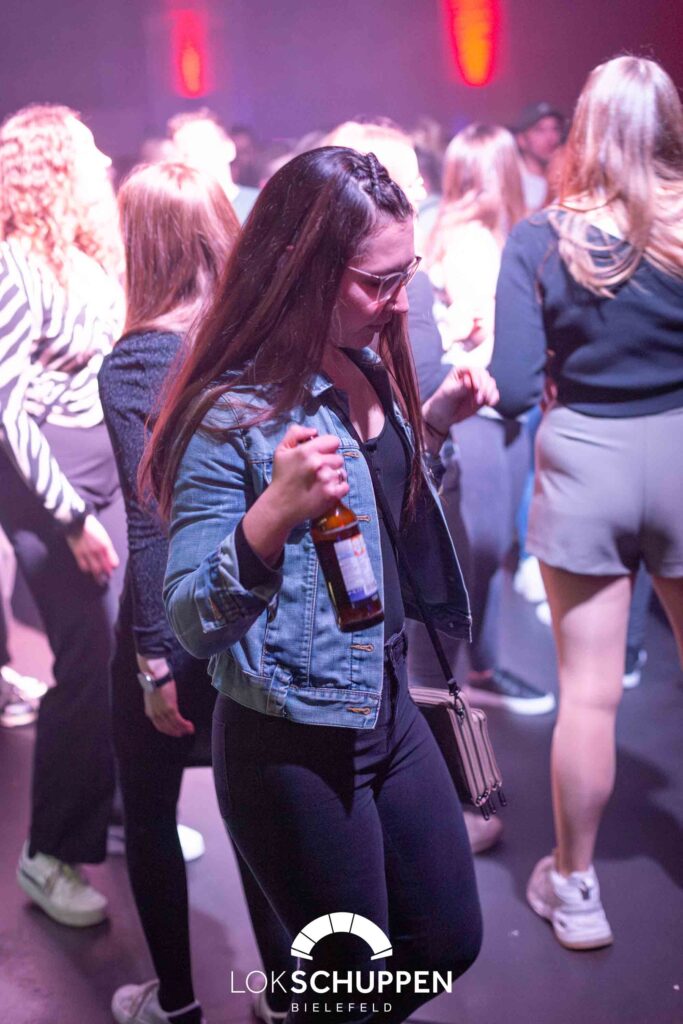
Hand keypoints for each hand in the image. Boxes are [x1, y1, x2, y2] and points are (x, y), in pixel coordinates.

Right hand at [66, 513, 119, 582]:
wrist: (76, 520)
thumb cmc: (91, 526)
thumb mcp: (103, 535)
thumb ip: (107, 546)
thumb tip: (110, 557)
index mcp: (106, 544)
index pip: (113, 561)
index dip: (113, 566)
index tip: (112, 569)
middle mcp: (98, 550)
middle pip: (105, 568)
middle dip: (107, 574)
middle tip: (107, 578)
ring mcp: (88, 553)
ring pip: (95, 569)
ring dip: (97, 575)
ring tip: (98, 579)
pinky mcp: (78, 553)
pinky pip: (83, 566)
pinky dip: (87, 570)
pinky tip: (88, 571)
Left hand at [143, 681, 194, 737]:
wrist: (155, 677)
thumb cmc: (154, 683)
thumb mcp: (153, 696)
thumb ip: (157, 704)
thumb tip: (164, 705)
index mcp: (150, 712)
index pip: (159, 726)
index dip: (168, 730)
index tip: (175, 732)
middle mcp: (156, 715)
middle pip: (167, 728)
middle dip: (176, 732)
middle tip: (183, 733)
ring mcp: (163, 713)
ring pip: (174, 725)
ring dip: (183, 729)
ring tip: (190, 730)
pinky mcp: (170, 708)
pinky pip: (178, 720)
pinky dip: (184, 724)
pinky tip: (189, 725)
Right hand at [243, 425, 348, 565]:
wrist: (280, 506)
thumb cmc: (281, 477)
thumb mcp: (281, 450)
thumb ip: (296, 433)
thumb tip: (314, 430)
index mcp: (307, 451)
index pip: (334, 441)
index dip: (328, 447)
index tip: (321, 454)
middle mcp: (319, 463)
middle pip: (338, 457)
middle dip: (330, 463)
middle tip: (318, 471)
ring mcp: (327, 480)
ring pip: (342, 471)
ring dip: (334, 475)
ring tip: (321, 482)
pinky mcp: (332, 494)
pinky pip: (345, 485)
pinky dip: (338, 488)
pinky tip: (326, 490)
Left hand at [422, 367, 499, 441]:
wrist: (443, 416)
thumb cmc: (442, 402)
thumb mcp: (448, 394)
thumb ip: (459, 387)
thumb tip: (468, 380)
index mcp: (462, 371)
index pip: (474, 370)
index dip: (478, 378)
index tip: (477, 388)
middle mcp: (472, 376)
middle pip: (485, 376)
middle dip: (485, 387)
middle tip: (479, 399)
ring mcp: (479, 386)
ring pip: (491, 384)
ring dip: (489, 393)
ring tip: (482, 403)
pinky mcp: (483, 396)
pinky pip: (493, 394)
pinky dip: (493, 398)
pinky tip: (490, 404)